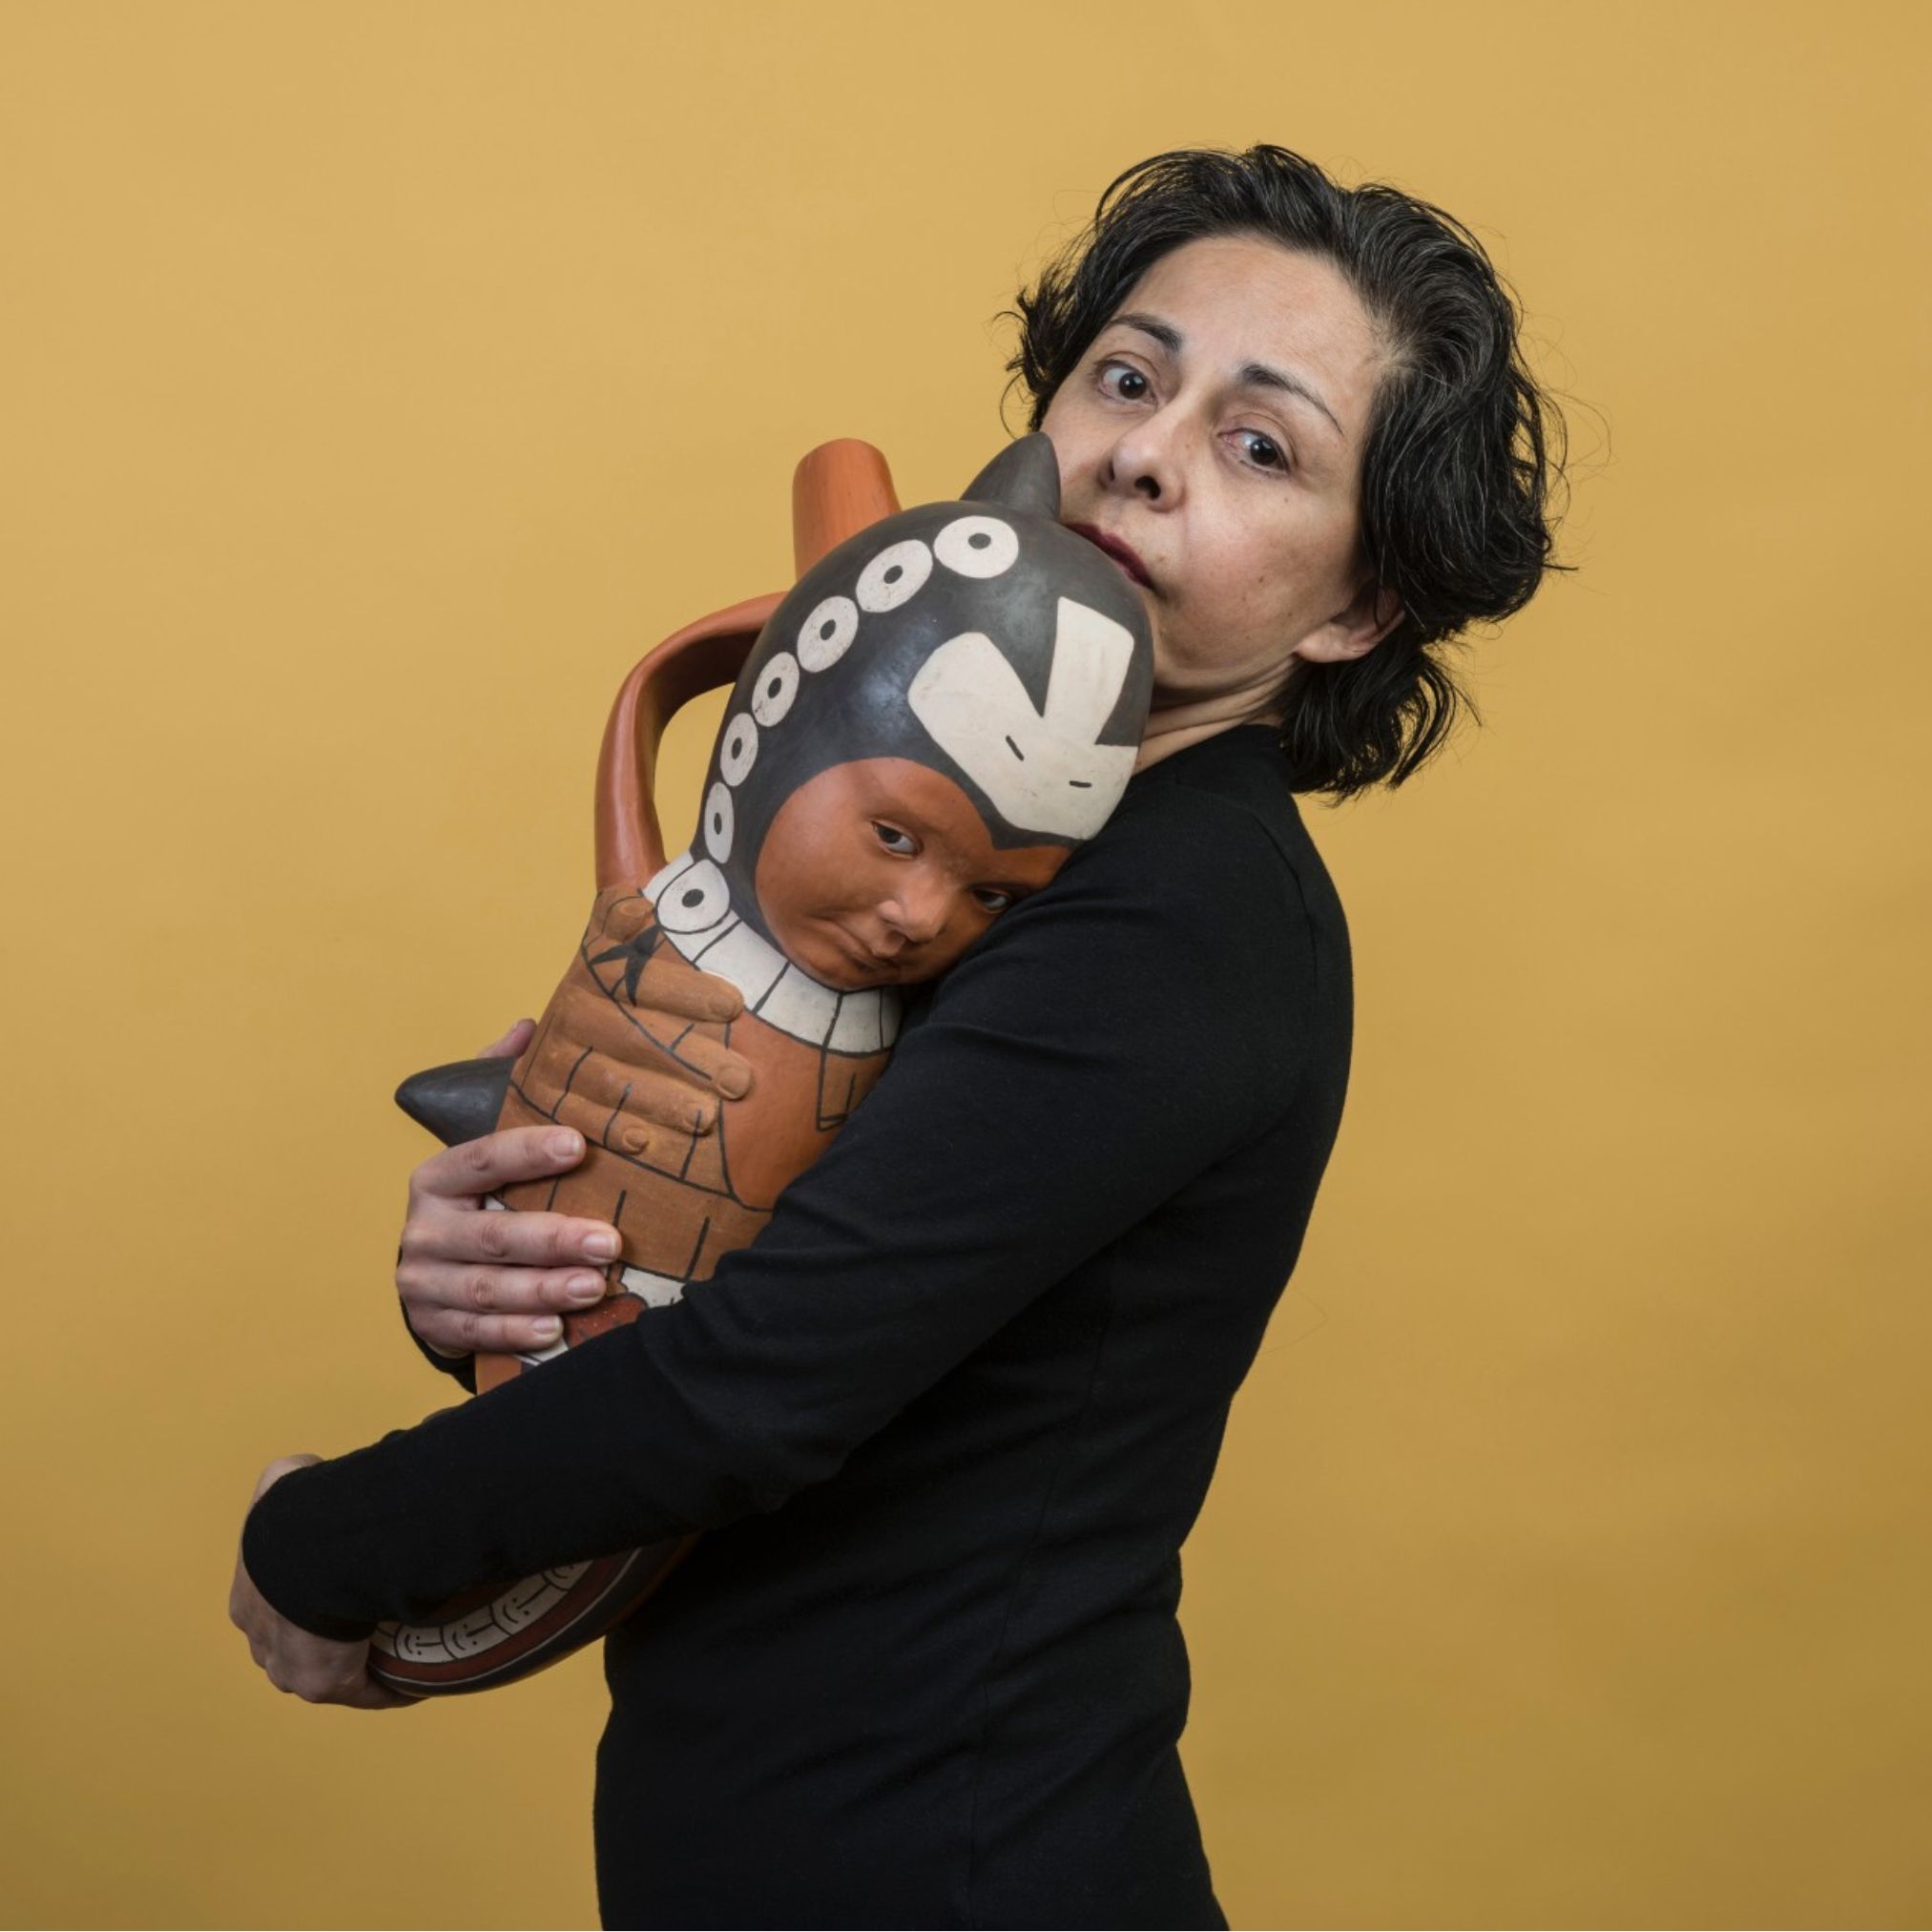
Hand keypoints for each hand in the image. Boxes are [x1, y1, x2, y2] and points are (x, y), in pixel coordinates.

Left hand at [229, 1456, 416, 1709]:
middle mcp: (263, 1643)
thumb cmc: (295, 1516)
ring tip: (399, 1653)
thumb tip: (312, 1469)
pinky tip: (418, 1679)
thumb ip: (295, 1475)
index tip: (341, 1593)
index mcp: (251, 1602)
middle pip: (296, 1651)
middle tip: (372, 1622)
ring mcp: (290, 1670)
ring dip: (358, 1667)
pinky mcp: (323, 1684)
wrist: (305, 1553)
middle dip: (327, 1643)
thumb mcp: (284, 1480)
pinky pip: (365, 1692)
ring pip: (327, 1674)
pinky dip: (391, 1688)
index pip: (276, 1612)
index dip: (306, 1605)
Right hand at [396, 1117, 614, 1357]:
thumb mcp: (489, 1189)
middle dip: (555, 1240)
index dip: (528, 1152)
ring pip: (488, 1289)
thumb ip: (533, 1176)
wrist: (429, 1279)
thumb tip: (612, 1153)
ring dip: (545, 1290)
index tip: (578, 1146)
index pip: (483, 1160)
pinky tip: (554, 1328)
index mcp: (437, 1181)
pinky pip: (477, 1331)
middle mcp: (425, 1231)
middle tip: (607, 1243)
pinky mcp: (432, 1324)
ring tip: (594, 1287)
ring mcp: (423, 1281)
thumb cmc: (481, 1219)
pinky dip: (517, 1331)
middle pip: (493, 1236)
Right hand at [511, 891, 754, 1149]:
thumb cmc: (617, 1012)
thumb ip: (633, 928)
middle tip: (742, 1081)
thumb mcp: (625, 962)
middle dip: (690, 1058)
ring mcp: (552, 1058)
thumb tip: (651, 901)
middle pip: (631, 1035)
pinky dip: (610, 1129)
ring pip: (609, 1080)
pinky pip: (577, 1116)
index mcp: (596, 971)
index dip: (686, 990)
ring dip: (661, 1100)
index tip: (734, 1007)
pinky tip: (645, 1143)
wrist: (549, 1072)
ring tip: (707, 1119)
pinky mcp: (542, 1102)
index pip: (639, 977)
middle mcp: (569, 1012)